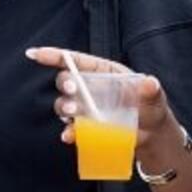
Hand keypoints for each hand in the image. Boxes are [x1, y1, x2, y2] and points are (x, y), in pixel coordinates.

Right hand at [24, 47, 180, 173]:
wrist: (152, 137)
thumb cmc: (152, 109)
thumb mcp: (155, 98)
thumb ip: (151, 92)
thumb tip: (150, 83)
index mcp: (104, 72)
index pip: (77, 60)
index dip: (56, 55)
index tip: (36, 54)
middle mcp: (91, 88)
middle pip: (67, 80)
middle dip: (65, 84)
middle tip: (73, 92)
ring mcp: (87, 108)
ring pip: (64, 104)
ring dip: (64, 108)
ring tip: (74, 114)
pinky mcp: (87, 127)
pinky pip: (71, 128)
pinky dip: (69, 131)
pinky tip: (70, 136)